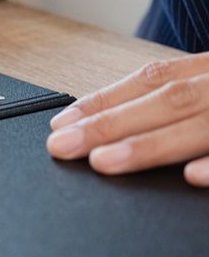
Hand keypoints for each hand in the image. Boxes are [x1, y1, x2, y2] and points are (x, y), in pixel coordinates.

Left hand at [47, 53, 208, 186]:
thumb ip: (183, 96)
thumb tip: (117, 120)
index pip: (151, 80)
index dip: (104, 99)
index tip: (61, 122)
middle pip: (167, 101)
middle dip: (110, 124)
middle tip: (62, 146)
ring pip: (199, 127)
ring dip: (147, 145)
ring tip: (102, 161)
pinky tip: (190, 176)